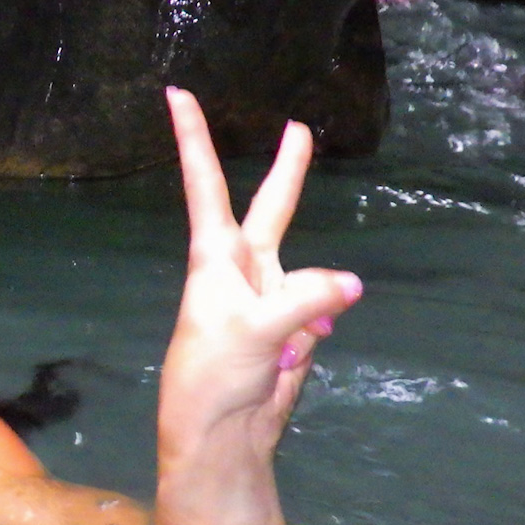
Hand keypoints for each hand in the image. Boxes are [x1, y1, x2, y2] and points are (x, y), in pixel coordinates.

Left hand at [154, 88, 361, 524]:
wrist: (223, 432)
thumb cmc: (213, 371)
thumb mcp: (254, 330)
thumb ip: (303, 298)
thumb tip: (349, 285)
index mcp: (214, 256)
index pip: (205, 183)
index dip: (193, 137)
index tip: (175, 92)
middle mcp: (240, 268)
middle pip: (272, 209)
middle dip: (288, 172)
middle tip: (299, 126)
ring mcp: (270, 296)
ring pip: (310, 281)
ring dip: (308, 311)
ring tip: (275, 353)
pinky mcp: (293, 326)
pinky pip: (320, 317)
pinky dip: (312, 337)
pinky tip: (287, 363)